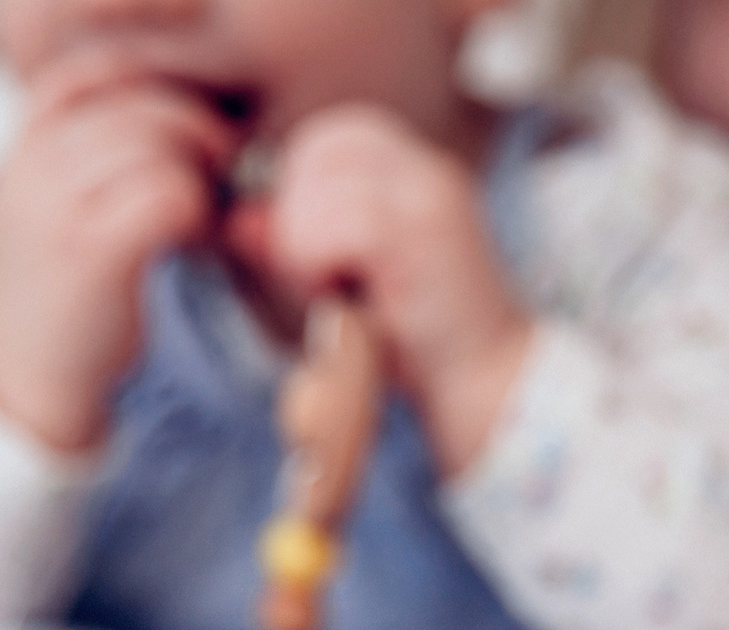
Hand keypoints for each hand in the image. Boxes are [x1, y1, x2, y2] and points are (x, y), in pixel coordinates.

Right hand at [0, 48, 236, 454]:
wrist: (32, 373)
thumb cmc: (70, 284)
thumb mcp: (66, 198)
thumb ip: (105, 147)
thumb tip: (195, 116)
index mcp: (26, 140)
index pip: (102, 71)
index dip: (161, 96)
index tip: (188, 138)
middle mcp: (32, 162)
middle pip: (145, 107)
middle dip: (195, 136)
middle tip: (213, 178)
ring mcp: (55, 205)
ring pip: (162, 148)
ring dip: (200, 180)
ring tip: (194, 217)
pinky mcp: (89, 250)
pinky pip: (171, 194)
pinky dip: (199, 214)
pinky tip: (190, 240)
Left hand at [259, 105, 533, 478]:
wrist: (489, 388)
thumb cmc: (417, 346)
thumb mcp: (341, 286)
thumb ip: (291, 245)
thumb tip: (239, 218)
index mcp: (414, 170)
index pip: (322, 141)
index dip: (301, 197)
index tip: (327, 261)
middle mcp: (425, 168)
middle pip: (313, 151)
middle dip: (300, 219)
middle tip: (334, 281)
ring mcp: (427, 191)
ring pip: (310, 191)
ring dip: (306, 255)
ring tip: (351, 296)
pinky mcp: (419, 227)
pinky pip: (321, 228)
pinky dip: (316, 273)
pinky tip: (356, 304)